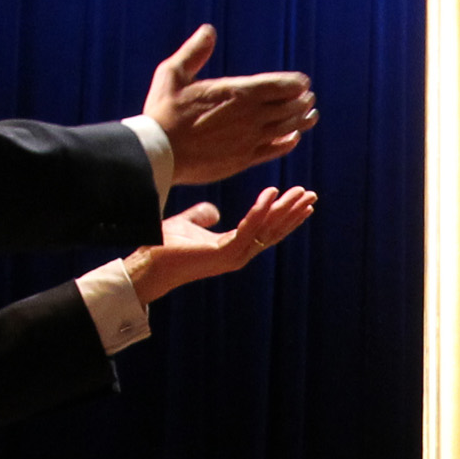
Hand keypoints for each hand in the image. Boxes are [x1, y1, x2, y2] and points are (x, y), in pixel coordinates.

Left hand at [124, 187, 317, 304]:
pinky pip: (249, 228)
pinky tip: (272, 193)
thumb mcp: (188, 224)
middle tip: (311, 195)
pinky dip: (261, 210)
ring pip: (267, 230)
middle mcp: (238, 253)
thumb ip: (202, 217)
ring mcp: (234, 256)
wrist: (148, 265)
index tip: (299, 200)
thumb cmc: (164, 247)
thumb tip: (213, 211)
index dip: (283, 215)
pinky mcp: (226, 254)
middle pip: (273, 230)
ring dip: (286, 210)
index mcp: (232, 246)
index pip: (265, 229)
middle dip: (293, 212)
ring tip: (301, 193)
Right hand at [144, 25, 315, 187]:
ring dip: (301, 121)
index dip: (295, 83)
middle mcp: (250, 116)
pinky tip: (294, 138)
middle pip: (288, 107)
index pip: (279, 86)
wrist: (160, 153)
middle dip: (302, 101)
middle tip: (309, 97)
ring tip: (311, 115)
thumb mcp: (173, 73)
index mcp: (237, 93)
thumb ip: (194, 52)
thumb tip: (208, 30)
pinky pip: (274, 151)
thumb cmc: (163, 112)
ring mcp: (250, 140)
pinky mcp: (244, 160)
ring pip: (286, 129)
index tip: (303, 82)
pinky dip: (288, 143)